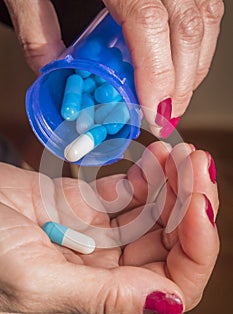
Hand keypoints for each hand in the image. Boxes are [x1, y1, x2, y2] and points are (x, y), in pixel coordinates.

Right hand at [0, 142, 218, 313]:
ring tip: (180, 154)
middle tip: (196, 162)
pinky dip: (149, 173)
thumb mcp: (35, 278)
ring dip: (175, 183)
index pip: (174, 282)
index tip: (198, 204)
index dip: (195, 246)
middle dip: (192, 201)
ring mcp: (100, 234)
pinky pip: (131, 190)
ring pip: (157, 213)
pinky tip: (156, 156)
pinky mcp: (89, 205)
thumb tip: (171, 302)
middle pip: (172, 242)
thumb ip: (103, 297)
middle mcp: (107, 269)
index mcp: (100, 297)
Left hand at [4, 0, 223, 136]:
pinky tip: (184, 57)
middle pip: (189, 28)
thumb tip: (50, 69)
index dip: (157, 78)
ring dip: (195, 63)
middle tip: (168, 113)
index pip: (150, 28)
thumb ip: (36, 25)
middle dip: (183, 82)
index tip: (153, 112)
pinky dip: (198, 38)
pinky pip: (205, 1)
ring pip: (206, 16)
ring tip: (177, 93)